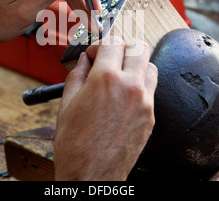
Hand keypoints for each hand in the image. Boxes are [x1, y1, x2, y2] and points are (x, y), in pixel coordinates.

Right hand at [54, 37, 157, 180]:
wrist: (90, 176)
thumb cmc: (74, 145)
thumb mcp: (66, 104)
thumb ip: (77, 75)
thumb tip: (83, 60)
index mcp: (105, 79)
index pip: (112, 42)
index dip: (99, 45)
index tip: (93, 55)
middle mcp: (129, 87)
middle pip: (138, 47)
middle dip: (121, 48)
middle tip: (109, 58)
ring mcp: (144, 102)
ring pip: (150, 66)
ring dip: (135, 64)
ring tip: (119, 75)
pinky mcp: (150, 116)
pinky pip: (151, 89)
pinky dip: (139, 84)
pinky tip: (124, 95)